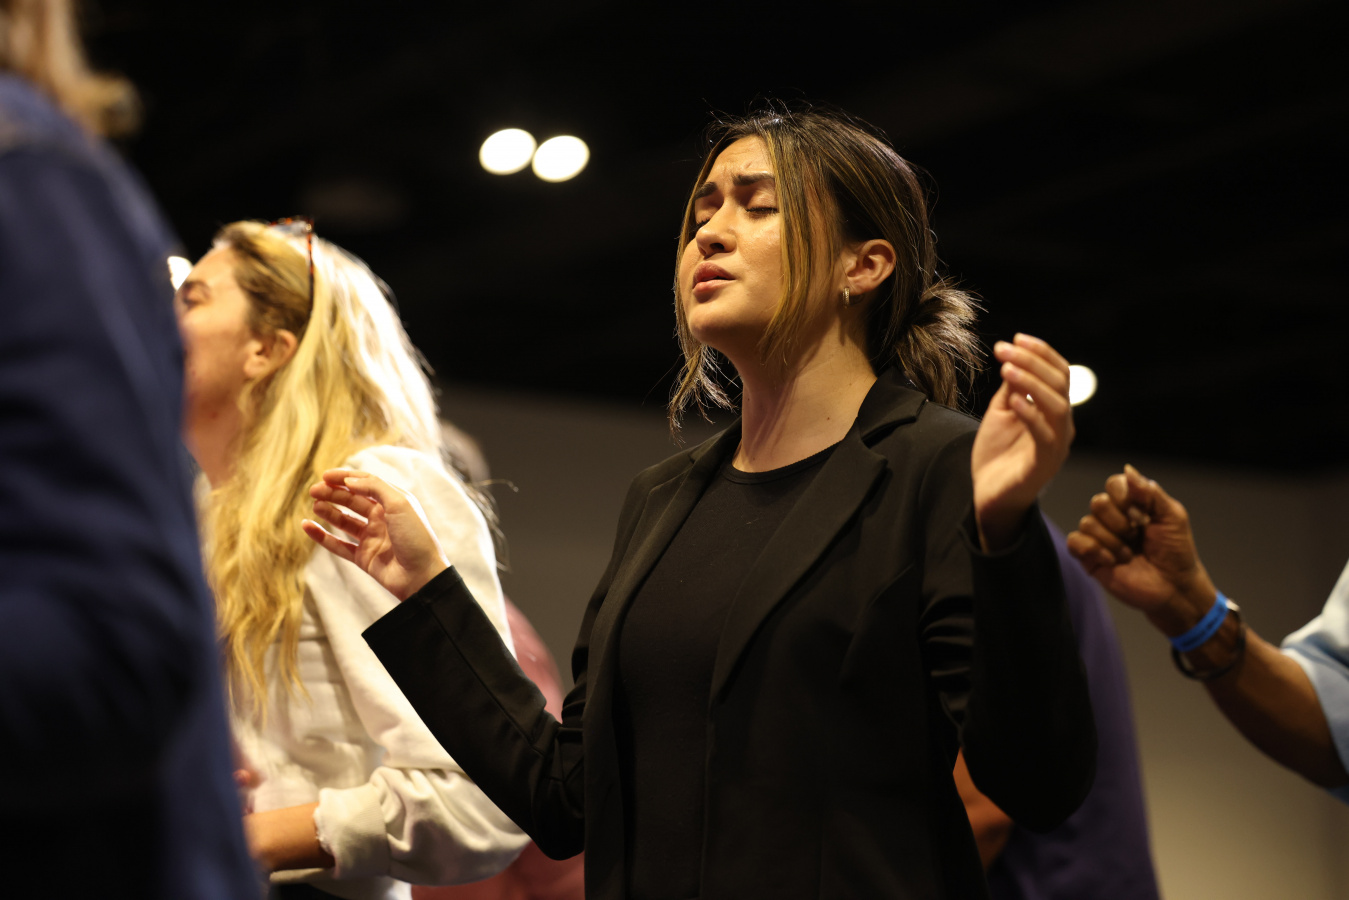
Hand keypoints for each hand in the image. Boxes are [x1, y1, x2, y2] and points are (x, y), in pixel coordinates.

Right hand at [302, 469, 449, 601]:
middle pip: (352, 501)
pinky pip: (338, 545)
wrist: (422, 576)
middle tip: (313, 490)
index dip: (345, 478)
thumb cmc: (416, 537)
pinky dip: (322, 536)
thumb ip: (375, 487)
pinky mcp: (364, 557)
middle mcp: (382, 518)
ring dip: (328, 511)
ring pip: (344, 521)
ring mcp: (372, 538)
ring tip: (315, 505)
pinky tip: (307, 526)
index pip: (365, 484)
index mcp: (393, 503)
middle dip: (332, 494)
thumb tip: (350, 480)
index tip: (325, 475)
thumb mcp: (400, 504)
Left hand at [971, 333, 1074, 550]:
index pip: (1059, 373)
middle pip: (1060, 384)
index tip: (1015, 338)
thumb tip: (1014, 356)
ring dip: (1032, 383)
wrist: (988, 493)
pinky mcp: (1045, 464)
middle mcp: (1062, 425)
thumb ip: (1011, 387)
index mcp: (1054, 410)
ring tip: (1007, 369)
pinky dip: (1031, 414)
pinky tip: (1012, 399)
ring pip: (1058, 406)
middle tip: (1003, 349)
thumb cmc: (997, 452)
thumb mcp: (1001, 411)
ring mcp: (1057, 445)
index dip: (1041, 353)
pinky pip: (1045, 435)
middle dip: (1031, 362)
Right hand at [1065, 464, 1216, 633]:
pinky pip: (1075, 542)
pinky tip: (1112, 561)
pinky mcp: (1088, 556)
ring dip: (1114, 542)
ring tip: (1129, 555)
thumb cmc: (1176, 551)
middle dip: (1121, 523)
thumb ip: (1150, 492)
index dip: (1126, 499)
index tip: (1144, 516)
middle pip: (1098, 503)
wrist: (1173, 587)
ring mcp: (1099, 536)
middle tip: (1137, 537)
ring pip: (1088, 523)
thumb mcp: (1172, 516)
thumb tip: (1127, 469)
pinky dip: (1095, 551)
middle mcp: (1112, 516)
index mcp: (1132, 503)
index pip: (1114, 484)